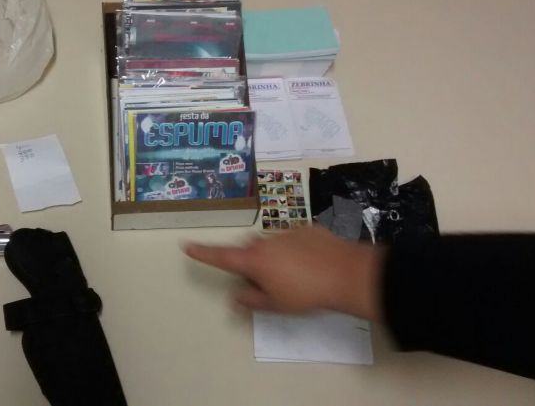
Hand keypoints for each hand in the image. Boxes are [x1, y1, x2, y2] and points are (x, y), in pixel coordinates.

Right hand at [181, 227, 384, 320]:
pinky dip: (294, 251)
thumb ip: (252, 299)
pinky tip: (310, 265)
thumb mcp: (275, 305)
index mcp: (253, 260)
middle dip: (249, 263)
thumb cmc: (307, 293)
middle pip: (247, 250)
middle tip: (264, 282)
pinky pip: (292, 239)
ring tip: (293, 276)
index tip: (186, 245)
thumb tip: (237, 296)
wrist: (347, 273)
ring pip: (271, 244)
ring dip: (273, 257)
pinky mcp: (307, 229)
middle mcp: (265, 241)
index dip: (202, 252)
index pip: (220, 256)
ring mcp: (287, 232)